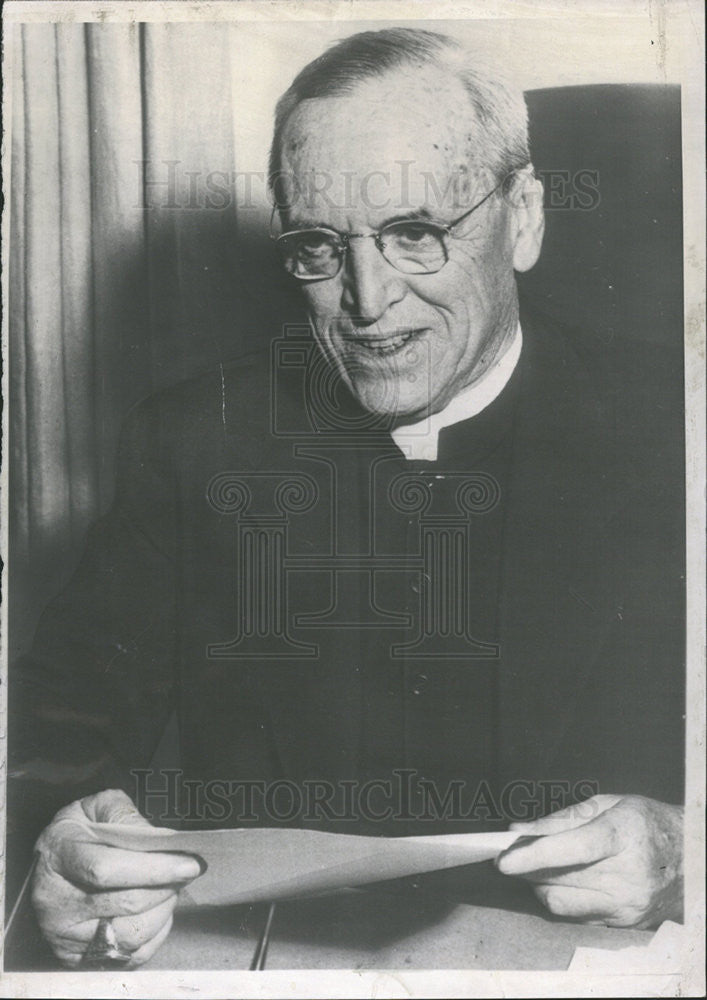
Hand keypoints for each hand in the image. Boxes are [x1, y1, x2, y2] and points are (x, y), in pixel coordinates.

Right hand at [32, 789, 201, 966]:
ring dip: (163, 911)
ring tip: (170, 889)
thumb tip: (160, 840)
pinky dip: (154, 934)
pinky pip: (130, 956)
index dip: (154, 868)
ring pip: (131, 934)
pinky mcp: (78, 957)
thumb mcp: (96, 806)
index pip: (108, 869)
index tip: (189, 864)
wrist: (50, 863)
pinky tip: (157, 910)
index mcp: (59, 856)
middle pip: (126, 903)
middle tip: (186, 872)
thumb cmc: (79, 830)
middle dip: (167, 888)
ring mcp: (65, 935)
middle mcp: (56, 902)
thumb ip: (125, 815)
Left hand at [495, 794, 682, 928]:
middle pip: (560, 877)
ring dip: (538, 884)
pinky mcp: (624, 924)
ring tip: (534, 866)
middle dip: (526, 866)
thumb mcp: (608, 804)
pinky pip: (575, 915)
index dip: (535, 854)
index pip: (573, 848)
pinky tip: (561, 881)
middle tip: (510, 853)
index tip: (503, 859)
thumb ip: (562, 817)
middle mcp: (628, 875)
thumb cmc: (646, 823)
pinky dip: (559, 897)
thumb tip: (521, 831)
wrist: (691, 858)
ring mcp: (627, 905)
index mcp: (625, 835)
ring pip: (561, 902)